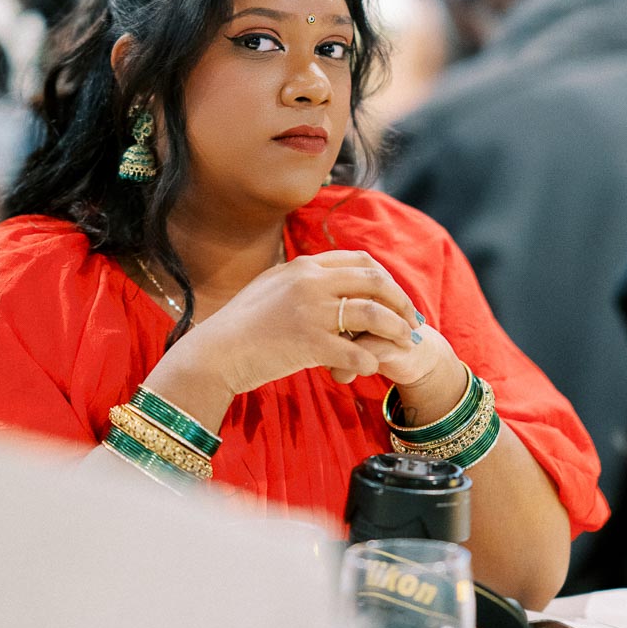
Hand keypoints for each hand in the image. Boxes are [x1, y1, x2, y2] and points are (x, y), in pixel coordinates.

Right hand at [152, 251, 421, 414]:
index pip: (361, 261)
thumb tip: (329, 278)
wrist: (214, 353)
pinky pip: (355, 350)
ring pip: (372, 313)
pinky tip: (373, 366)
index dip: (386, 279)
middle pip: (375, 282)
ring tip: (406, 343)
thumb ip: (302, 279)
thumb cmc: (241, 326)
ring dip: (396, 329)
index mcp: (304, 266)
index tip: (397, 298)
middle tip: (412, 321)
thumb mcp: (271, 286)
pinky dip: (370, 359)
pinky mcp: (308, 343)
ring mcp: (310, 312)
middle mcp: (310, 282)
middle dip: (401, 302)